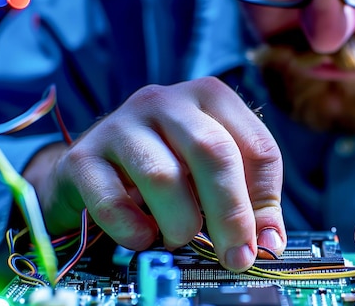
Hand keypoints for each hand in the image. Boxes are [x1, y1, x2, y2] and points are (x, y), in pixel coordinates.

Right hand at [26, 78, 285, 271]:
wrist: (95, 165)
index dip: (265, 201)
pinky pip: (112, 200)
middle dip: (230, 214)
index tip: (263, 243)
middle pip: (213, 152)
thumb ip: (248, 201)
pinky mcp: (84, 157)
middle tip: (235, 257)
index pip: (257, 146)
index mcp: (211, 97)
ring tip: (181, 237)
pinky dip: (133, 229)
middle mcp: (167, 101)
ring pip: (163, 175)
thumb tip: (270, 243)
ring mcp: (121, 124)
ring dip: (181, 222)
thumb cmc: (168, 164)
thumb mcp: (213, 173)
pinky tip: (143, 236)